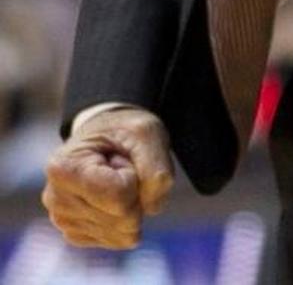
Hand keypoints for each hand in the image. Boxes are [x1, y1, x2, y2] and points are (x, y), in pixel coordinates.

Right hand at [42, 107, 172, 249]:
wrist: (105, 137)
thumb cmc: (123, 132)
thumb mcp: (147, 132)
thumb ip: (157, 168)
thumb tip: (151, 210)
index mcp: (65, 168)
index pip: (119, 197)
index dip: (135, 178)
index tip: (121, 158)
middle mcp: (55, 199)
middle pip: (121, 219)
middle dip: (135, 193)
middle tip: (120, 168)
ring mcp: (62, 220)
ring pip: (121, 234)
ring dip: (131, 206)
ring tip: (115, 180)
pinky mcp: (74, 234)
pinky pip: (116, 240)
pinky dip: (125, 220)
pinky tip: (111, 197)